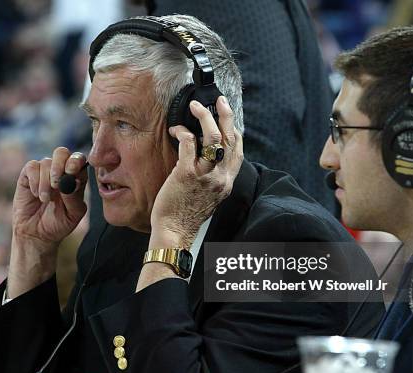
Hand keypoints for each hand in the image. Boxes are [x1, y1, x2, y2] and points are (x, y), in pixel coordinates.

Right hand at [8, 148, 87, 297]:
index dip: (76, 161)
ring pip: (46, 162)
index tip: (71, 171)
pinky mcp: (28, 175)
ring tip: (45, 200)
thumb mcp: (73, 214)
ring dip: (45, 182)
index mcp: (76, 178)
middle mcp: (61, 171)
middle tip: (56, 183)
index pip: (79, 159)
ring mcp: (44, 172)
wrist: (36, 234)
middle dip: (59, 165)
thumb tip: (71, 180)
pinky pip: (31, 167)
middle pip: (62, 152)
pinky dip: (34, 181)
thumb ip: (75, 197)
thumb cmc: (59, 224)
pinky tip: (36, 194)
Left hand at [150, 96, 242, 247]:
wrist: (175, 231)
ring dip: (204, 117)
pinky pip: (188, 143)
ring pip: (213, 137)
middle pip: (230, 138)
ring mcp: (205, 175)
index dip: (234, 129)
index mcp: (227, 182)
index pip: (238, 150)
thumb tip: (206, 160)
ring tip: (195, 107)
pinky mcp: (186, 173)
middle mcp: (220, 177)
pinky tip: (175, 131)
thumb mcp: (209, 197)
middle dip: (226, 115)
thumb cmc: (186, 215)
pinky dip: (182, 132)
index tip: (228, 116)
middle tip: (219, 101)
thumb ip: (213, 178)